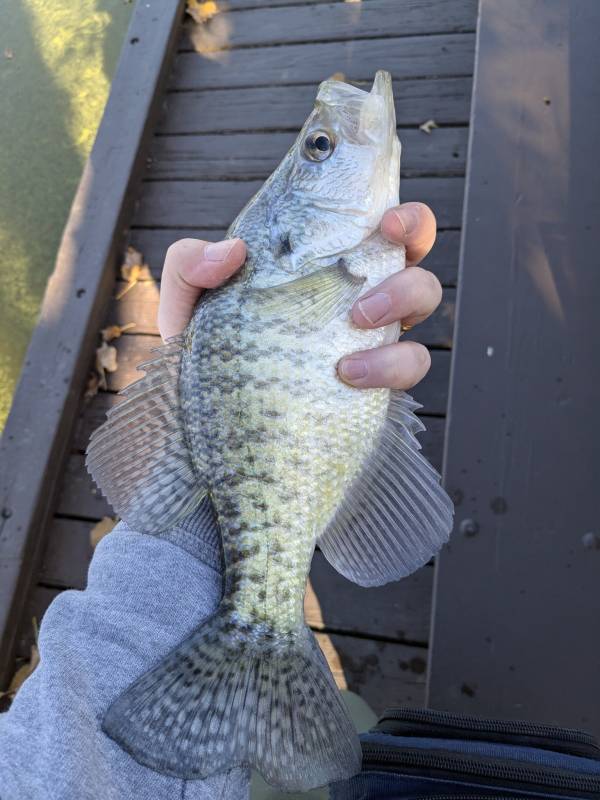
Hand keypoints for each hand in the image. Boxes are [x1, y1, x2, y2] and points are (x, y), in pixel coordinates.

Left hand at [158, 202, 440, 393]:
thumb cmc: (207, 357)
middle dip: (414, 232)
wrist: (214, 424)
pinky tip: (347, 374)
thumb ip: (190, 265)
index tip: (383, 213)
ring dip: (401, 297)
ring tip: (356, 321)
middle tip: (385, 242)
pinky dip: (389, 363)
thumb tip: (232, 250)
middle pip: (412, 245)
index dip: (387, 202)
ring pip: (424, 297)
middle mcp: (353, 290)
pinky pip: (411, 363)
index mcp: (316, 263)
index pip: (364, 218)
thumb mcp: (187, 308)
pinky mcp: (379, 379)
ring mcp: (372, 334)